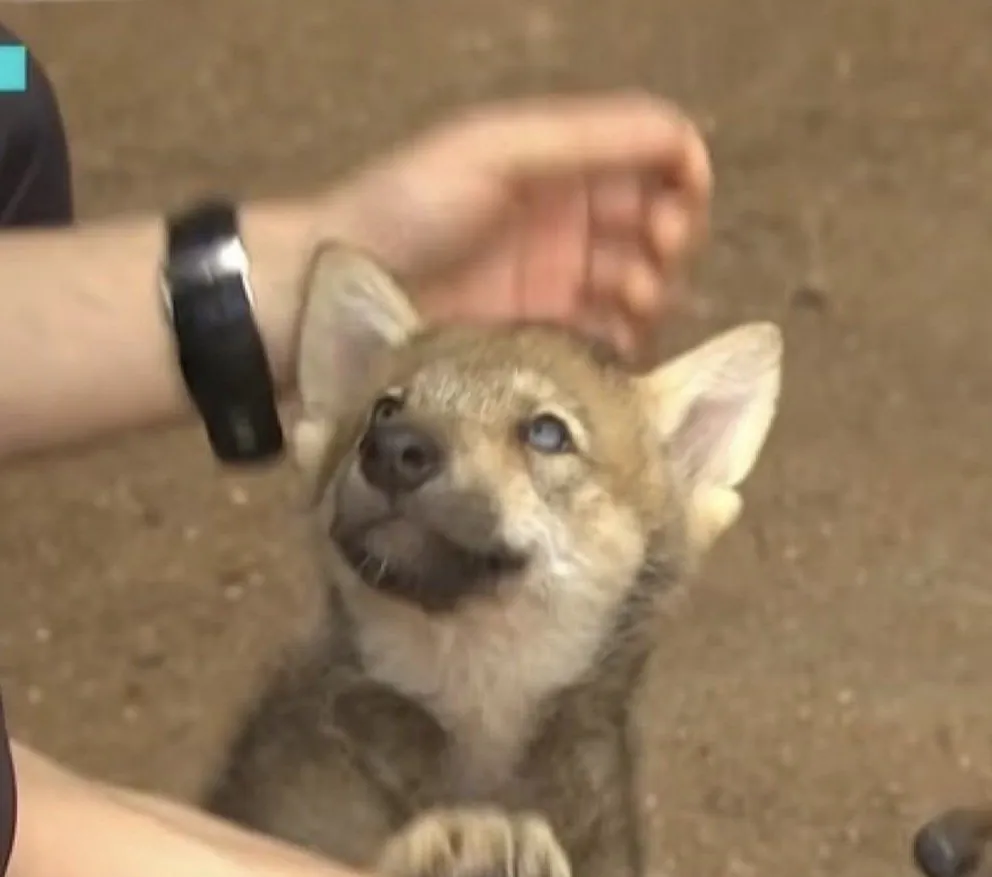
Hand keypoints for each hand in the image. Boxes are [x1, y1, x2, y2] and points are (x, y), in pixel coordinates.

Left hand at [321, 92, 711, 364]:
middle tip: (652, 258)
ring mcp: (558, 282)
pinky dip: (627, 336)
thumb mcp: (492, 150)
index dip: (681, 179)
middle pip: (660, 223)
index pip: (655, 160)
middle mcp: (568, 221)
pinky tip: (616, 339)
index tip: (674, 210)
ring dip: (655, 289)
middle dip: (671, 238)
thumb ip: (585, 137)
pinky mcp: (545, 336)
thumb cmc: (405, 208)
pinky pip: (610, 336)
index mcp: (560, 164)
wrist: (338, 292)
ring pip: (644, 283)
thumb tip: (679, 136)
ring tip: (630, 301)